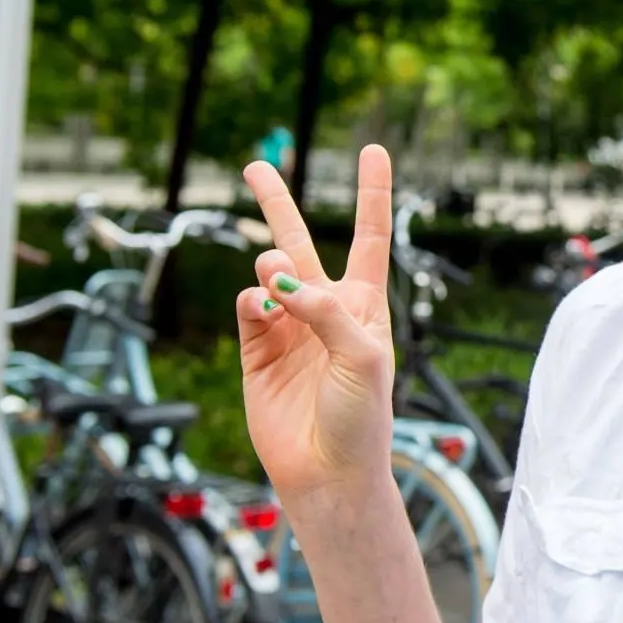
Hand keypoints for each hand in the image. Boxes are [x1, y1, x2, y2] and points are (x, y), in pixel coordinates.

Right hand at [236, 145, 396, 501]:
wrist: (327, 472)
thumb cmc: (362, 417)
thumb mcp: (364, 356)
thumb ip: (327, 311)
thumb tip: (279, 278)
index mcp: (365, 306)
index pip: (370, 237)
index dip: (373, 194)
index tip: (374, 150)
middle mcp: (325, 311)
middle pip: (299, 243)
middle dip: (277, 205)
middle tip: (256, 165)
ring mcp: (288, 329)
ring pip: (268, 273)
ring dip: (271, 266)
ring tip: (275, 276)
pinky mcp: (256, 351)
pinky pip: (248, 308)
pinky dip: (252, 301)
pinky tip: (263, 309)